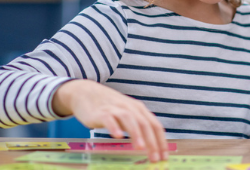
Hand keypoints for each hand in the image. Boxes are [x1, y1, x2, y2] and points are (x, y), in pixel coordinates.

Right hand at [53, 79, 167, 161]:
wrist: (85, 92)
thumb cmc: (109, 106)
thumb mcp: (127, 112)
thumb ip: (137, 125)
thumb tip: (150, 145)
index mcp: (138, 109)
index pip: (155, 125)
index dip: (161, 141)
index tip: (164, 156)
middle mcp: (129, 107)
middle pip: (144, 124)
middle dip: (152, 142)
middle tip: (155, 158)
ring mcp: (115, 108)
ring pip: (129, 120)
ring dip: (136, 134)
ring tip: (140, 147)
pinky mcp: (101, 112)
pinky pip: (109, 119)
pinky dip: (114, 127)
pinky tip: (117, 136)